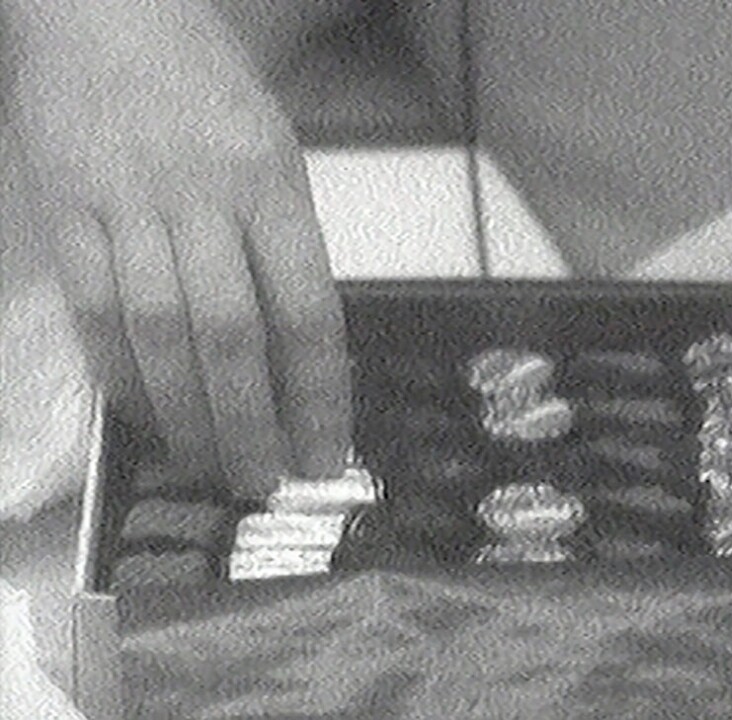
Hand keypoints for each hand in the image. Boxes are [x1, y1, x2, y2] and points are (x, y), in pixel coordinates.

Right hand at [1, 0, 351, 495]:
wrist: (104, 9)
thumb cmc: (206, 80)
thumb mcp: (273, 148)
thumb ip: (280, 240)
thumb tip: (293, 346)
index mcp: (272, 182)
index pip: (306, 310)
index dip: (319, 394)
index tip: (327, 453)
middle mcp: (203, 198)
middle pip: (232, 336)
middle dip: (252, 424)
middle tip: (264, 483)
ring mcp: (128, 205)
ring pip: (160, 334)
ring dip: (186, 415)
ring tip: (209, 466)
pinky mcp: (67, 212)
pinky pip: (94, 311)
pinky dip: (120, 374)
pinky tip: (143, 416)